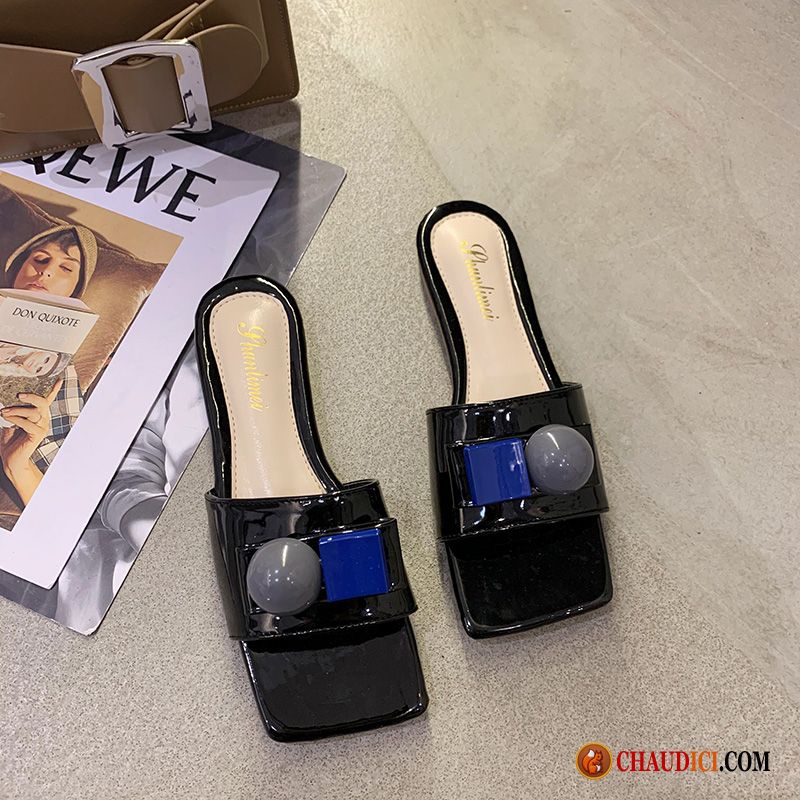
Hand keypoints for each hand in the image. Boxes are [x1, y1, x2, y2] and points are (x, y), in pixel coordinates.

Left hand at [0, 379, 61, 502]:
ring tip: (3, 411)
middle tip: (19, 395)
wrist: (12, 460)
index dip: (54, 389)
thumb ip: (9, 413)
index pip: (48, 400)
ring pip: (34, 412)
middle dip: (32, 397)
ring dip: (18, 409)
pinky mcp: (37, 435)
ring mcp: (42, 428)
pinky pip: (28, 424)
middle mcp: (43, 420)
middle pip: (43, 403)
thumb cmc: (9, 442)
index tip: (60, 379)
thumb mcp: (8, 423)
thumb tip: (2, 403)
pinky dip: (16, 419)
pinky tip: (6, 418)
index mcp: (38, 416)